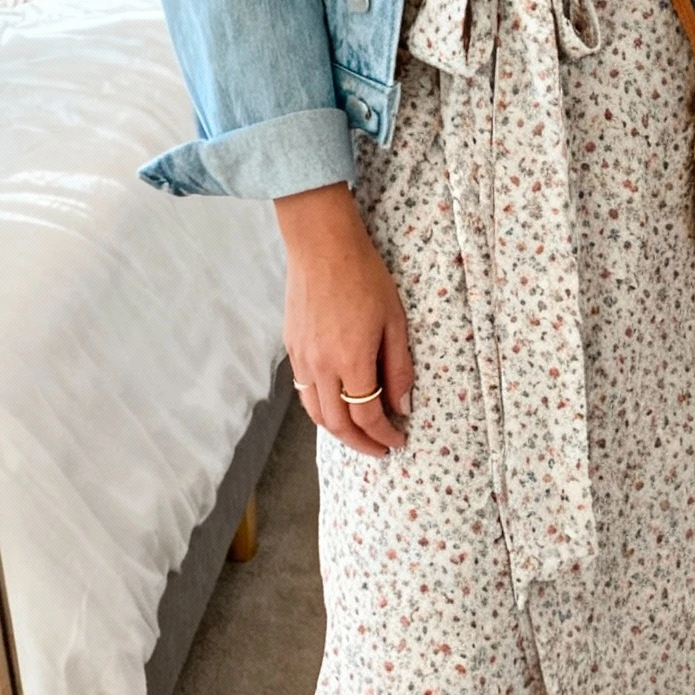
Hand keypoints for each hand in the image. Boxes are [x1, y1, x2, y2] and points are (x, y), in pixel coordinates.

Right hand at [276, 184, 413, 457]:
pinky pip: (303, 391)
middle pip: (338, 424)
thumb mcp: (395, 321)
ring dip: (337, 432)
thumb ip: (398, 368)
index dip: (384, 435)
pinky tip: (335, 406)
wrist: (321, 245)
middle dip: (360, 443)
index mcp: (351, 360)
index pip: (367, 416)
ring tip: (358, 436)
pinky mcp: (292, 347)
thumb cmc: (364, 276)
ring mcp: (302, 358)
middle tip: (379, 449)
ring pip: (315, 413)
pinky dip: (320, 409)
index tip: (398, 440)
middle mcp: (321, 366)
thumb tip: (402, 406)